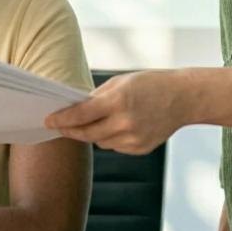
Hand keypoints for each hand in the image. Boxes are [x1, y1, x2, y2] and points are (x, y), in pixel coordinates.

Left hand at [43, 70, 193, 154]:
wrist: (184, 98)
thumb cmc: (150, 84)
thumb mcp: (120, 82)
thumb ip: (97, 98)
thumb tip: (75, 111)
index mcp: (117, 101)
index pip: (80, 115)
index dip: (61, 119)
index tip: (48, 121)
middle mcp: (125, 122)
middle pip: (86, 133)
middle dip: (70, 130)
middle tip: (58, 126)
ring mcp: (134, 138)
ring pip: (99, 142)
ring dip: (92, 133)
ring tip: (97, 120)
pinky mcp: (140, 148)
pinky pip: (115, 146)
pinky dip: (111, 138)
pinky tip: (119, 126)